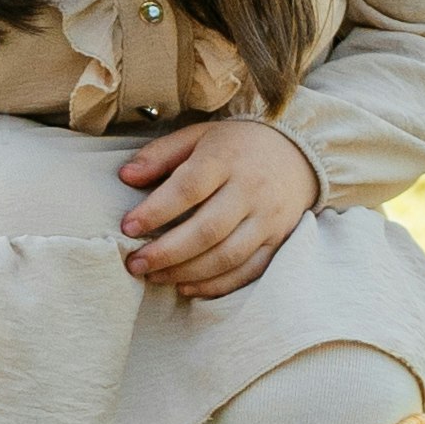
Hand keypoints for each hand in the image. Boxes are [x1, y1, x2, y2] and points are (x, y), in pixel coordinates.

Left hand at [113, 115, 315, 298]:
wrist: (299, 152)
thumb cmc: (237, 145)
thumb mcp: (198, 136)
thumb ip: (161, 154)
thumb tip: (126, 176)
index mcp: (226, 159)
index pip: (188, 188)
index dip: (156, 211)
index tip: (128, 227)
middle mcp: (250, 190)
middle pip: (207, 230)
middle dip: (167, 252)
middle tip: (135, 264)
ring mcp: (267, 219)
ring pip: (227, 256)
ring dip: (187, 272)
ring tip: (154, 277)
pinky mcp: (278, 241)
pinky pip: (248, 271)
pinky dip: (216, 285)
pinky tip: (187, 286)